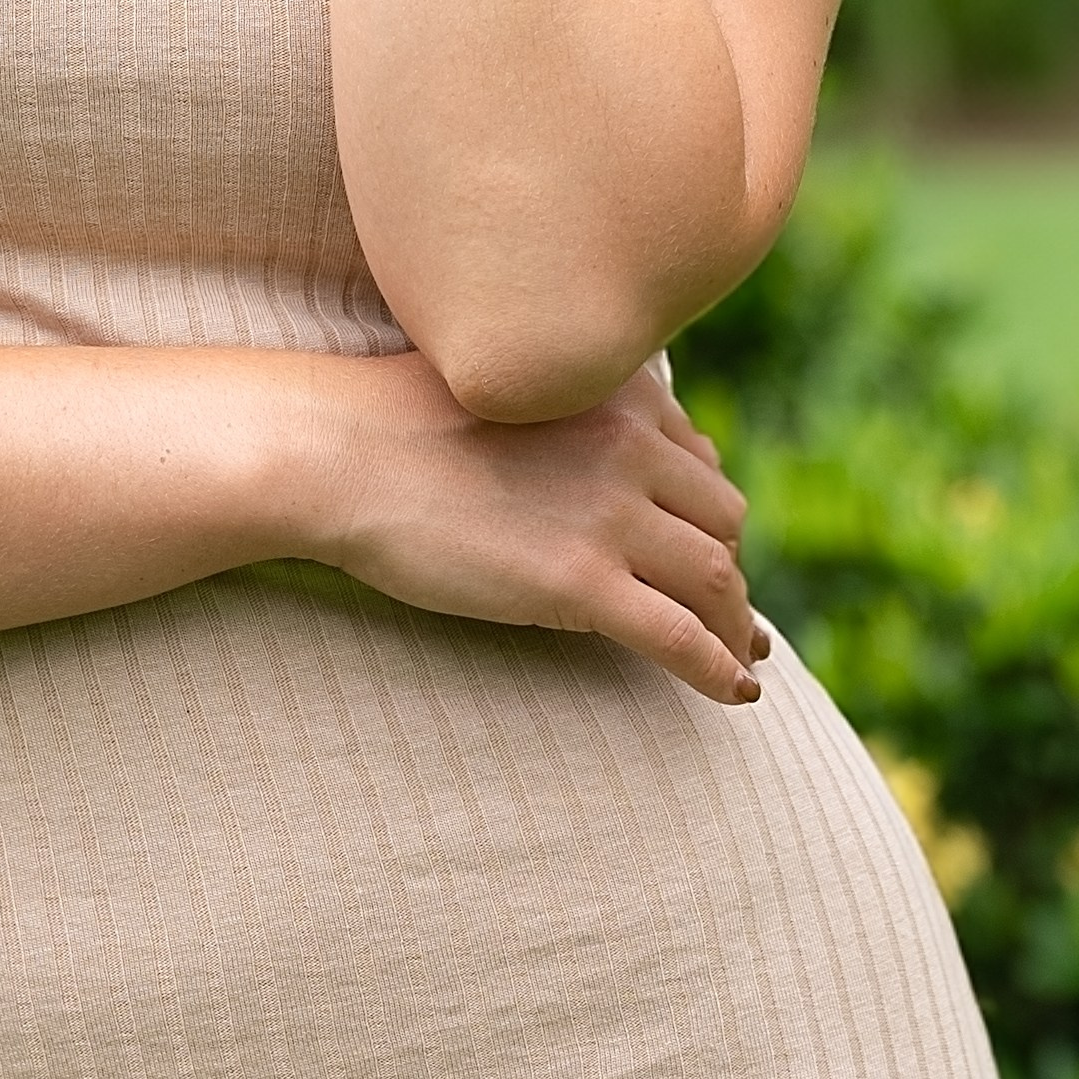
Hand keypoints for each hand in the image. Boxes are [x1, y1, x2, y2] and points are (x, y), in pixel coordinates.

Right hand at [315, 346, 770, 706]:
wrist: (341, 452)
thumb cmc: (393, 420)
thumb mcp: (501, 387)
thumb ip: (561, 410)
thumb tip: (589, 450)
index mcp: (613, 392)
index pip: (697, 459)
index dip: (706, 511)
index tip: (704, 545)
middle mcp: (628, 445)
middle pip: (721, 518)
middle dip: (728, 566)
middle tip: (720, 609)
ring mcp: (608, 515)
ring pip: (716, 578)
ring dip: (734, 622)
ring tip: (737, 654)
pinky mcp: (579, 583)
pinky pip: (678, 636)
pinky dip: (717, 668)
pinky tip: (733, 691)